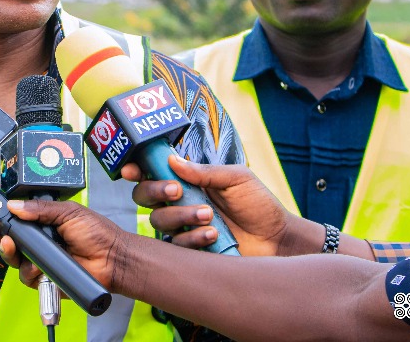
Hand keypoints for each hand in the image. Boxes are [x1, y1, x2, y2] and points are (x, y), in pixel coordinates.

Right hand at [0, 199, 126, 291]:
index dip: (0, 219)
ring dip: (10, 252)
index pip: (15, 221)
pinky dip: (29, 271)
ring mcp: (40, 261)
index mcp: (43, 223)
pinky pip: (26, 277)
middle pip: (8, 241)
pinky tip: (37, 265)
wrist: (112, 258)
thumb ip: (40, 210)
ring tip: (14, 246)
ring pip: (13, 260)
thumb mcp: (68, 212)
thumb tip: (14, 205)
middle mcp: (39, 243)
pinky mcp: (44, 279)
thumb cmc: (97, 234)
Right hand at [125, 157, 290, 256]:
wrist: (277, 239)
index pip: (153, 172)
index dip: (136, 169)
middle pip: (144, 197)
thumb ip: (204, 172)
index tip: (132, 170)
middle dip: (155, 191)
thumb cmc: (259, 204)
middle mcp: (180, 202)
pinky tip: (213, 235)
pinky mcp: (190, 250)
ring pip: (158, 221)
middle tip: (176, 191)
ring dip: (180, 215)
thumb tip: (172, 160)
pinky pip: (175, 245)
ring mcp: (183, 227)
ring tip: (209, 215)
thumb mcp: (236, 178)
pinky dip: (192, 238)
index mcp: (188, 181)